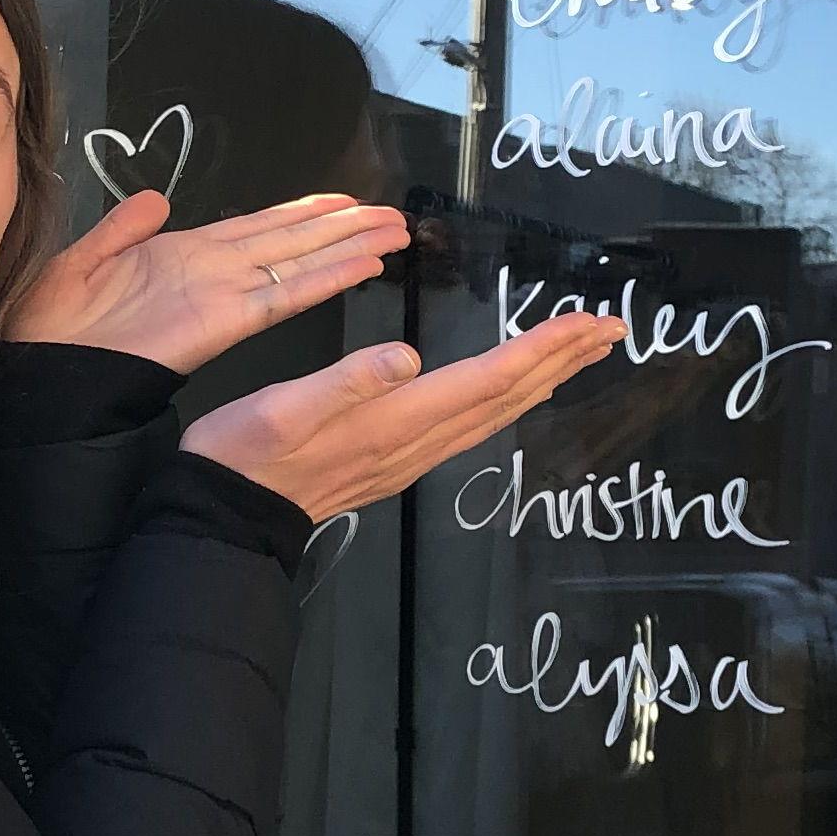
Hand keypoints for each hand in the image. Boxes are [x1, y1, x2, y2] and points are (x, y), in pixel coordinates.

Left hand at [4, 187, 412, 377]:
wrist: (38, 371)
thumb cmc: (51, 325)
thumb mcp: (82, 259)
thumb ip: (122, 229)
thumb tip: (154, 199)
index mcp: (182, 259)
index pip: (255, 230)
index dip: (301, 216)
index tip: (341, 202)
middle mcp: (213, 274)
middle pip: (292, 244)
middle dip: (344, 228)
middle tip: (393, 216)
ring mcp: (223, 296)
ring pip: (299, 263)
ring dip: (349, 247)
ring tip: (394, 232)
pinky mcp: (224, 322)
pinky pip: (283, 295)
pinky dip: (325, 279)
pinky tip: (361, 265)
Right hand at [180, 307, 631, 524]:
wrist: (225, 513)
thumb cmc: (245, 451)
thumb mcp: (283, 407)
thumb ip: (346, 382)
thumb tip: (405, 359)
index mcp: (396, 419)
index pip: (488, 378)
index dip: (542, 349)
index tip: (589, 322)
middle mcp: (416, 442)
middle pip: (507, 397)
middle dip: (562, 360)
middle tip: (610, 329)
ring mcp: (410, 457)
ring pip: (496, 414)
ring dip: (543, 380)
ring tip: (579, 353)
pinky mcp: (397, 462)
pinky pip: (473, 427)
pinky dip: (507, 400)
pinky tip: (515, 391)